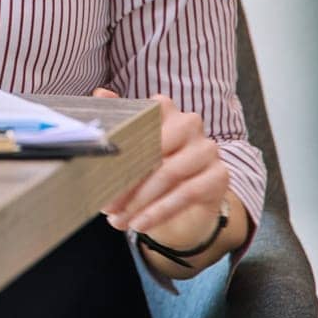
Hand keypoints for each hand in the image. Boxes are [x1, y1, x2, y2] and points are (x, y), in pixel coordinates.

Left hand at [93, 88, 229, 246]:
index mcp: (164, 109)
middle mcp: (189, 124)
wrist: (184, 201)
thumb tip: (101, 94)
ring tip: (119, 220)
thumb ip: (118, 119)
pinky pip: (186, 194)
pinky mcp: (219, 175)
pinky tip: (141, 223)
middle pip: (154, 148)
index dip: (118, 144)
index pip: (141, 118)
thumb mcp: (131, 147)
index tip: (97, 168)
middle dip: (126, 179)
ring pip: (169, 173)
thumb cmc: (151, 167)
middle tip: (105, 204)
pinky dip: (159, 211)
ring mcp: (207, 149)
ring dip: (140, 201)